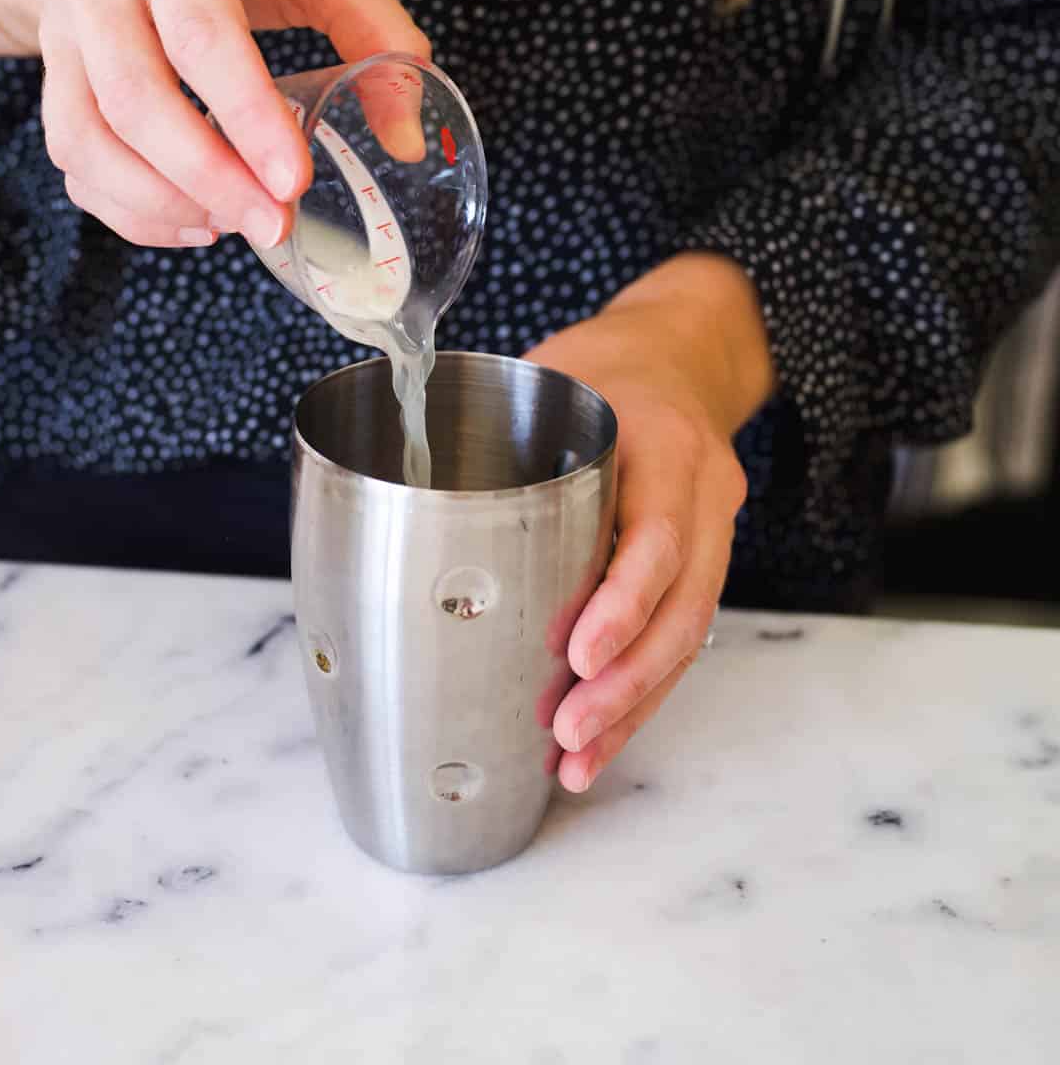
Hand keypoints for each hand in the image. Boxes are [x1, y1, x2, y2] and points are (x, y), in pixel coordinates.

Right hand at [0, 0, 427, 251]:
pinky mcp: (51, 80)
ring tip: (235, 224)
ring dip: (162, 202)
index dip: (244, 113)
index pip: (200, 31)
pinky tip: (193, 221)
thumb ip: (378, 32)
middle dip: (207, 176)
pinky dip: (129, 208)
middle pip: (134, 98)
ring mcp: (62, 34)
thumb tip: (408, 141)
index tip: (292, 179)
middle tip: (273, 224)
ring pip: (87, 139)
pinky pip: (72, 161)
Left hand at [524, 256, 772, 791]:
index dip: (623, 603)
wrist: (683, 353)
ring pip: (688, 636)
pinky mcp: (705, 564)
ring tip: (576, 762)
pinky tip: (600, 738)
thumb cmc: (603, 365)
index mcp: (667, 440)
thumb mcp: (555, 371)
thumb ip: (499, 429)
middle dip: (625, 682)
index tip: (576, 656)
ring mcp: (715, 530)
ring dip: (633, 707)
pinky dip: (642, 693)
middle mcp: (705, 491)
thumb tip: (399, 489)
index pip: (659, 534)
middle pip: (681, 606)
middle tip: (566, 734)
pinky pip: (682, 637)